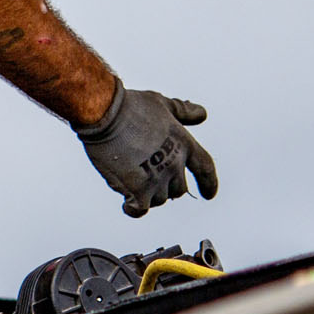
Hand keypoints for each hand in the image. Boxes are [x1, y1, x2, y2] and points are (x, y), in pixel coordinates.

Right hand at [76, 84, 217, 217]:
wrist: (105, 114)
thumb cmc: (130, 106)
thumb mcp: (162, 104)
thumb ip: (183, 112)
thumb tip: (200, 114)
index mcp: (184, 144)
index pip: (205, 168)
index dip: (208, 183)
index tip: (208, 194)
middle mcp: (175, 164)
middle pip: (178, 189)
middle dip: (165, 185)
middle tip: (147, 174)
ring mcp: (158, 179)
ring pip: (158, 199)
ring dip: (147, 194)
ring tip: (130, 176)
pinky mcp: (138, 191)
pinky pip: (139, 209)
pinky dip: (133, 208)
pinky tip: (127, 203)